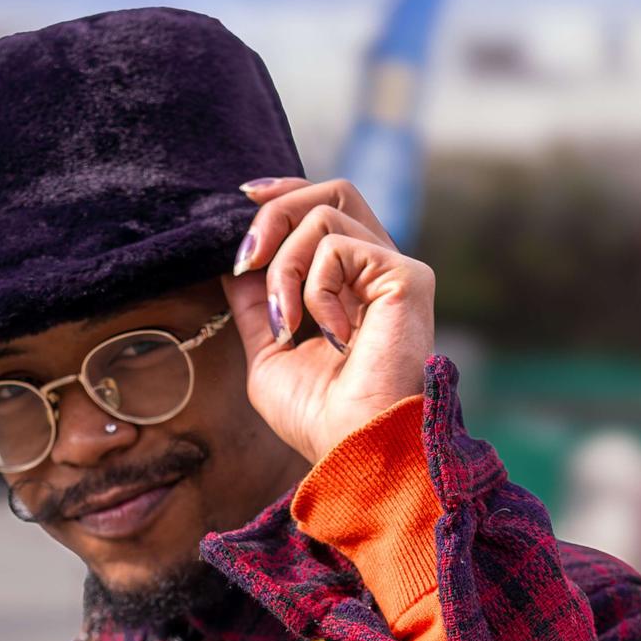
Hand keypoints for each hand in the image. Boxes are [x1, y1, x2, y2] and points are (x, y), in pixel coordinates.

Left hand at [221, 177, 435, 464]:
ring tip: (286, 323)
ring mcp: (395, 269)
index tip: (242, 199)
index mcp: (353, 284)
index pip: (327, 207)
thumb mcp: (268, 353)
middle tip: (247, 259)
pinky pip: (337, 247)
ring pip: (325, 214)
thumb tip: (235, 261)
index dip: (285, 192)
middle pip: (331, 191)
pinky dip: (314, 288)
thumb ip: (255, 304)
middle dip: (276, 212)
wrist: (353, 449)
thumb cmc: (318, 415)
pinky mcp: (405, 276)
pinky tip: (328, 333)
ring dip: (283, 267)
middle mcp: (378, 270)